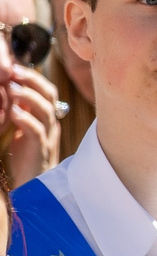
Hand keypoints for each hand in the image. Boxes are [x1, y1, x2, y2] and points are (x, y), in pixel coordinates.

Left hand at [4, 63, 59, 187]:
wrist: (32, 189)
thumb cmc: (21, 159)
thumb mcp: (19, 130)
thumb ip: (17, 112)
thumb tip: (7, 90)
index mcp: (45, 118)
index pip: (46, 90)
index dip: (33, 76)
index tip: (14, 66)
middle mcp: (50, 125)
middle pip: (49, 96)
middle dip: (32, 81)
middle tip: (14, 71)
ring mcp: (47, 138)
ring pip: (45, 111)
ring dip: (29, 98)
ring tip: (13, 89)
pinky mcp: (40, 151)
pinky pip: (37, 132)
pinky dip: (26, 119)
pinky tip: (13, 112)